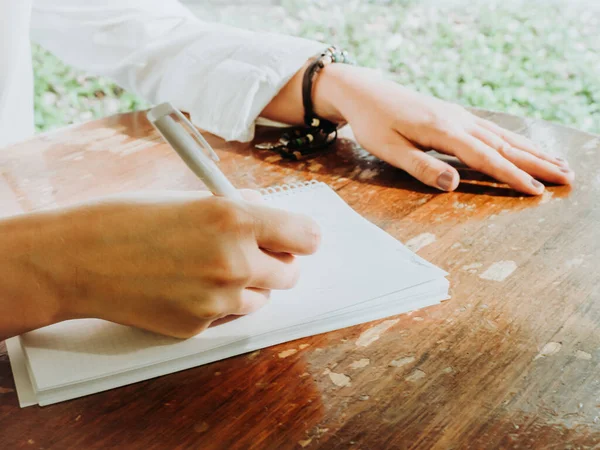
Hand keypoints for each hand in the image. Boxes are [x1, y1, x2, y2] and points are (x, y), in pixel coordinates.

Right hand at [0, 191, 319, 338]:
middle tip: (253, 254)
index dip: (302, 237)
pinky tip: (184, 288)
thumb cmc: (127, 219)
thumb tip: (267, 216)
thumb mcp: (191, 199)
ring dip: (248, 286)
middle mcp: (235, 261)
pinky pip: (227, 316)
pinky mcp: (198, 326)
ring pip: (262, 299)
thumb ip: (237, 211)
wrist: (77, 258)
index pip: (305, 236)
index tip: (297, 239)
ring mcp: (218, 299)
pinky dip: (217, 305)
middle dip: (276, 263)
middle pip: (291, 273)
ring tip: (210, 269)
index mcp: (236, 219)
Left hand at [315, 65, 573, 194]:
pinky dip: (514, 140)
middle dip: (537, 163)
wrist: (364, 92)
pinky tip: (525, 147)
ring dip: (532, 151)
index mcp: (443, 131)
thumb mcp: (389, 150)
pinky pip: (492, 130)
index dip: (511, 176)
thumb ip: (421, 167)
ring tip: (559, 163)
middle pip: (505, 144)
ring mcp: (458, 116)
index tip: (537, 192)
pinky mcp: (454, 115)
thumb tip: (454, 185)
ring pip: (503, 136)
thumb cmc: (372, 124)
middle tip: (568, 178)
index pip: (485, 158)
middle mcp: (458, 121)